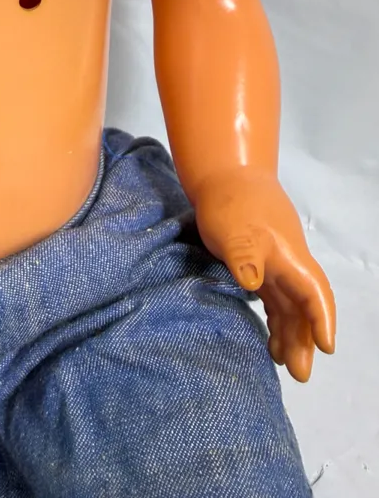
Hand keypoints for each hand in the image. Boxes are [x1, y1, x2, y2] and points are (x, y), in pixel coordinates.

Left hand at [192, 167, 334, 382]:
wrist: (224, 176)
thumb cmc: (231, 201)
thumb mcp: (234, 228)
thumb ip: (243, 254)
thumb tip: (252, 282)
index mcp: (288, 256)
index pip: (314, 292)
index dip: (322, 320)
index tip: (327, 348)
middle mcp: (287, 264)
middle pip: (303, 307)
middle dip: (306, 340)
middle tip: (300, 374)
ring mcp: (274, 266)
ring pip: (290, 307)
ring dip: (291, 335)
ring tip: (285, 365)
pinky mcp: (259, 266)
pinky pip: (275, 301)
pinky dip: (275, 321)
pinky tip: (270, 341)